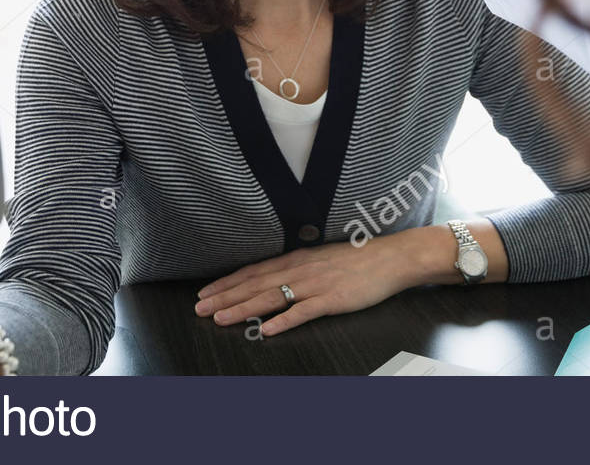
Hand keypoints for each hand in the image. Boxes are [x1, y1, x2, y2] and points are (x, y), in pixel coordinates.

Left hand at [194, 231, 429, 336]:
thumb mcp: (319, 258)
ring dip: (242, 309)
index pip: (252, 272)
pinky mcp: (331, 300)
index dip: (227, 283)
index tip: (205, 293)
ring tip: (220, 319)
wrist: (390, 258)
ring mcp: (314, 285)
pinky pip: (302, 312)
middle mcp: (299, 270)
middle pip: (254, 285)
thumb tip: (273, 277)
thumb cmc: (356, 259)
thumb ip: (296, 268)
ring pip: (270, 298)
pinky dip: (282, 321)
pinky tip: (266, 330)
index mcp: (295, 259)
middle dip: (224, 297)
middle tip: (199, 309)